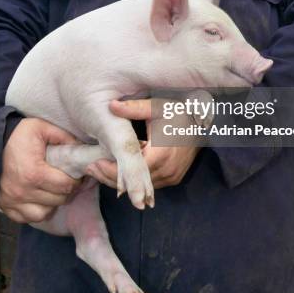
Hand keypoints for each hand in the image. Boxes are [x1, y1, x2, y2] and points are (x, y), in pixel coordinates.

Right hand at [0, 117, 82, 223]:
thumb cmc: (21, 136)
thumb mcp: (44, 128)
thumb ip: (65, 138)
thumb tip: (82, 151)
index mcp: (34, 173)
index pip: (66, 186)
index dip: (76, 180)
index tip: (76, 175)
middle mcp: (22, 191)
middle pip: (58, 200)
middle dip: (67, 190)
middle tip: (67, 181)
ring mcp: (13, 201)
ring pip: (45, 213)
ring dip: (53, 203)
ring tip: (53, 190)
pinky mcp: (7, 207)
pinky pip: (29, 218)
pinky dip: (38, 211)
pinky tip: (40, 198)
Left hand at [85, 99, 199, 189]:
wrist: (204, 122)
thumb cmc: (179, 112)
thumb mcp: (157, 107)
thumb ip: (134, 107)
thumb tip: (110, 105)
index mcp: (161, 154)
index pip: (130, 170)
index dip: (110, 169)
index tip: (93, 163)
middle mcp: (167, 170)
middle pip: (133, 182)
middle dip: (110, 176)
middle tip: (89, 169)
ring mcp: (171, 177)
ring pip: (140, 186)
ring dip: (121, 180)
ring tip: (100, 170)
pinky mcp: (173, 178)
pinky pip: (149, 183)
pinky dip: (135, 179)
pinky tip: (119, 170)